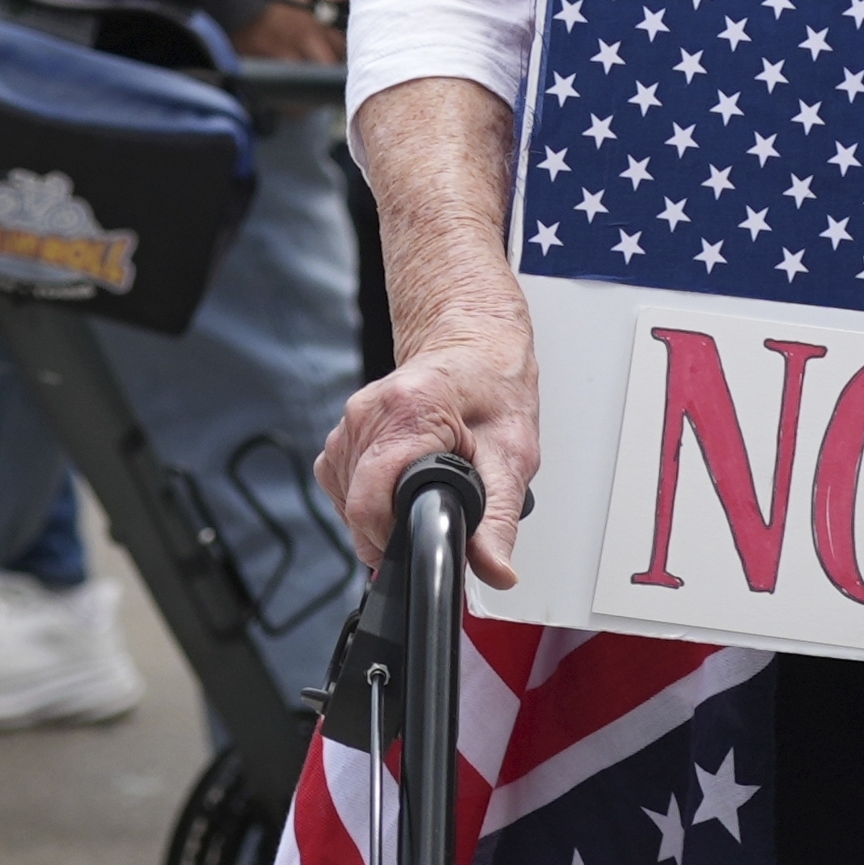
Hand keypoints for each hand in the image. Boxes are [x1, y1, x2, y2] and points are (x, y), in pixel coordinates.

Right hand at [322, 72, 540, 586]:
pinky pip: (340, 480)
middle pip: (353, 507)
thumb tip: (494, 565)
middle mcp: (368, 416)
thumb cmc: (498, 361)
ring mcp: (351, 423)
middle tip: (443, 515)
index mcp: (409, 412)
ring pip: (344, 495)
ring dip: (383, 507)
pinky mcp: (345, 430)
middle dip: (394, 526)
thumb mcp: (522, 436)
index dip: (397, 538)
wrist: (465, 299)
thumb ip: (503, 505)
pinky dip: (369, 491)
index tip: (429, 554)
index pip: (376, 500)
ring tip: (433, 487)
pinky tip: (405, 477)